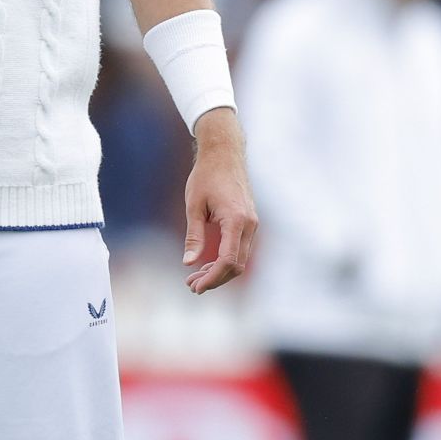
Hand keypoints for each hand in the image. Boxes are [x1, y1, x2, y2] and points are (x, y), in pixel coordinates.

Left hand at [182, 108, 256, 293]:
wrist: (224, 153)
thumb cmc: (206, 176)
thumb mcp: (194, 206)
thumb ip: (194, 236)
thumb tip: (188, 262)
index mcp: (236, 220)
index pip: (228, 261)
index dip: (212, 278)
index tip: (195, 286)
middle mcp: (249, 224)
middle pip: (237, 265)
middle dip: (215, 279)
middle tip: (191, 285)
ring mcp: (252, 223)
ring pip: (240, 259)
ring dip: (220, 272)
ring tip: (196, 277)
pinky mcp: (249, 221)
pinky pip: (241, 248)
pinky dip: (226, 260)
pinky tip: (208, 263)